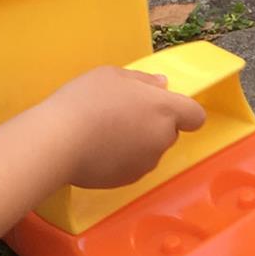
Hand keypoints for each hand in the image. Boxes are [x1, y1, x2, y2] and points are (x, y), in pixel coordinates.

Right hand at [49, 66, 205, 187]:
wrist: (58, 142)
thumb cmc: (85, 101)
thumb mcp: (112, 75)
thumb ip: (143, 80)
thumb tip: (161, 85)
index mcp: (164, 109)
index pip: (196, 115)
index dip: (184, 111)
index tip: (164, 106)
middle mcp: (162, 138)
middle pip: (170, 132)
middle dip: (153, 124)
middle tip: (123, 112)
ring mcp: (147, 162)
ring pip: (150, 149)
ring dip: (137, 141)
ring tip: (105, 130)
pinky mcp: (129, 180)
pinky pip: (133, 165)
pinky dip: (122, 158)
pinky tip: (98, 148)